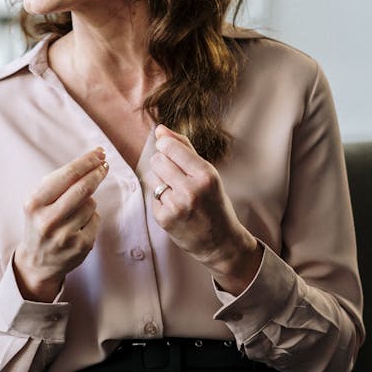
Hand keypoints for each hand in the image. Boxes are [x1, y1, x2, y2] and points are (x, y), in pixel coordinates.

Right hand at [13, 148, 108, 301]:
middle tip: (105, 165)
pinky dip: (91, 218)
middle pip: (83, 188)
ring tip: (74, 213)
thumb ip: (58, 183)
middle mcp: (47, 220)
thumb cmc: (40, 223)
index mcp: (34, 204)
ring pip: (91, 204)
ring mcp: (64, 235)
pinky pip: (96, 219)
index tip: (99, 153)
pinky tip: (79, 227)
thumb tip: (91, 162)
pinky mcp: (80, 246)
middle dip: (97, 173)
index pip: (66, 176)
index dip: (86, 162)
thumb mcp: (38, 202)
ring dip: (88, 202)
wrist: (37, 263)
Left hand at [147, 126, 260, 294]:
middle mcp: (191, 190)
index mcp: (206, 175)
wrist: (220, 242)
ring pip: (151, 177)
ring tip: (176, 192)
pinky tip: (175, 207)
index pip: (170, 147)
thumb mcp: (208, 173)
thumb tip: (159, 129)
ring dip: (160, 181)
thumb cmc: (214, 203)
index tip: (167, 149)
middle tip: (176, 175)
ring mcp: (176, 206)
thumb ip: (184, 148)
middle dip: (163, 164)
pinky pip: (152, 196)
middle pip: (157, 160)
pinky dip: (160, 199)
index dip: (165, 145)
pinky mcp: (164, 219)